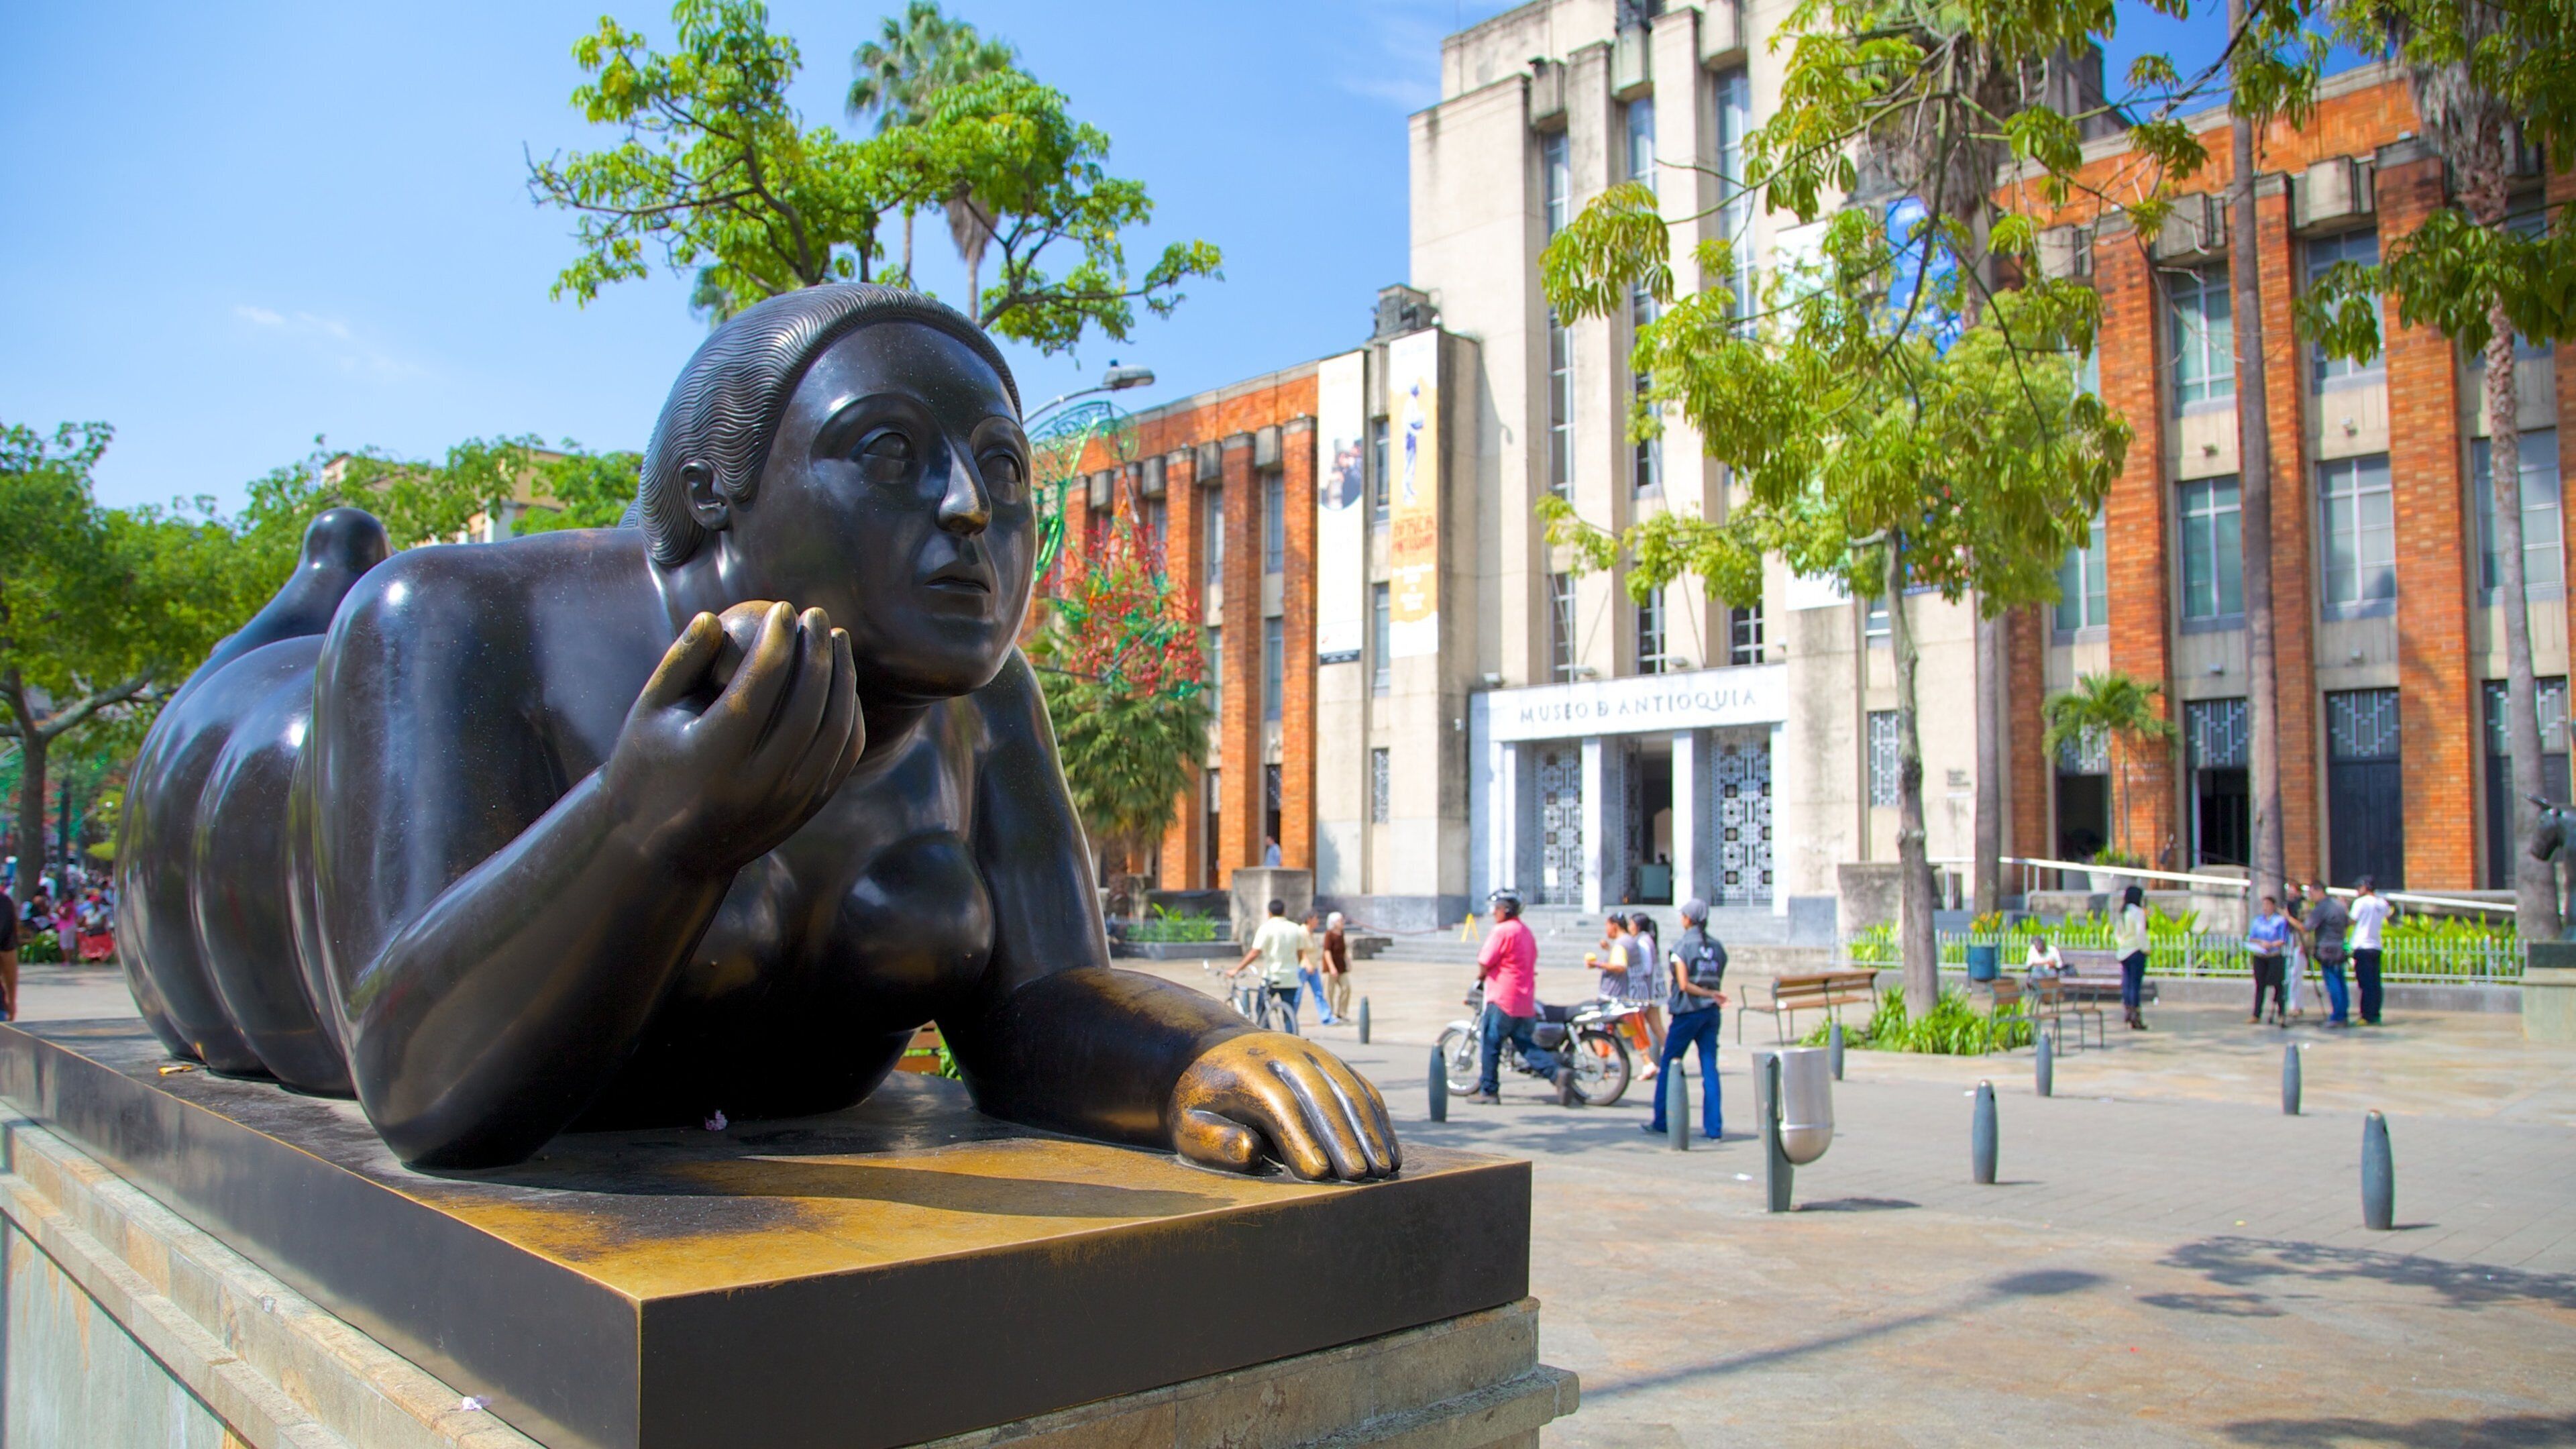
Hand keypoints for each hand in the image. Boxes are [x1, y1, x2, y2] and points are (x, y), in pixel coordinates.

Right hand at [603, 601, 862, 873]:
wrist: (665, 852)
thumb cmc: (648, 768)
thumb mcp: (648, 714)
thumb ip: (680, 663)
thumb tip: (713, 615)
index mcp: (713, 760)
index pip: (758, 687)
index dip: (776, 640)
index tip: (783, 607)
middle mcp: (757, 786)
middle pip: (807, 707)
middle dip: (817, 652)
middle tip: (816, 614)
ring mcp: (788, 802)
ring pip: (836, 732)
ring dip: (843, 678)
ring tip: (836, 639)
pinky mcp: (806, 810)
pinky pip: (843, 755)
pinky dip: (849, 713)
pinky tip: (841, 682)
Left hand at [1170, 1033, 1399, 1181]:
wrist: (1213, 1051)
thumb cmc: (1199, 1101)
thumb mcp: (1188, 1122)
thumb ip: (1212, 1139)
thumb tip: (1250, 1151)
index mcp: (1246, 1068)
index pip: (1279, 1102)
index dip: (1301, 1138)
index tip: (1318, 1174)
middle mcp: (1285, 1053)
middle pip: (1321, 1094)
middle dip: (1343, 1137)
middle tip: (1357, 1176)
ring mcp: (1314, 1054)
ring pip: (1349, 1089)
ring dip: (1369, 1130)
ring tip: (1381, 1169)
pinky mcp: (1333, 1063)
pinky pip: (1362, 1088)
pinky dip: (1379, 1121)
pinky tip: (1389, 1153)